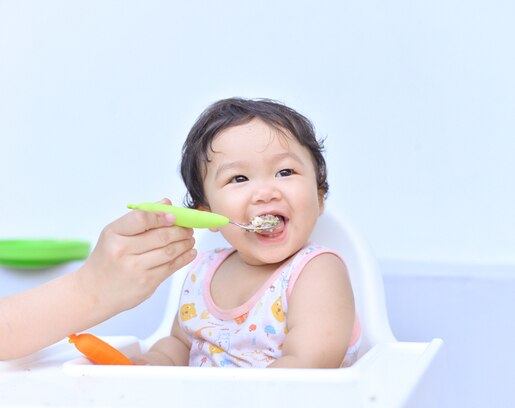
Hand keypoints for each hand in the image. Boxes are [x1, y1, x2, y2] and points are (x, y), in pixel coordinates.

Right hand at [76, 198, 196, 314]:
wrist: (94, 292)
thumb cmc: (107, 260)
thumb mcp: (115, 234)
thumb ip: (140, 218)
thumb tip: (166, 203)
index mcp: (113, 234)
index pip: (142, 218)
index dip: (161, 216)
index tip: (174, 216)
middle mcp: (123, 251)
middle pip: (161, 236)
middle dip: (180, 230)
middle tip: (188, 228)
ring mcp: (135, 269)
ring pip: (169, 251)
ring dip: (185, 243)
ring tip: (190, 238)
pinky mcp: (146, 283)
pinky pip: (171, 267)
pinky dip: (184, 258)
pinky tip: (190, 252)